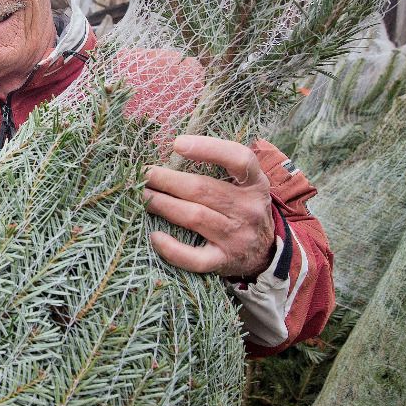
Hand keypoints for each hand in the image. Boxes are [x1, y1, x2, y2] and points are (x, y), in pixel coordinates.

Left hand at [144, 135, 273, 277]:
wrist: (265, 252)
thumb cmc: (241, 208)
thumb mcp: (244, 185)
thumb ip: (220, 167)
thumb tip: (172, 148)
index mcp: (255, 183)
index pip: (239, 159)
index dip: (209, 148)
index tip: (177, 143)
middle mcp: (248, 209)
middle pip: (203, 189)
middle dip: (167, 179)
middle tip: (143, 174)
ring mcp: (237, 237)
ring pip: (194, 216)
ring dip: (162, 204)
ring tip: (141, 195)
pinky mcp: (223, 261)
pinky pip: (195, 258)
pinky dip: (172, 248)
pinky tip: (155, 237)